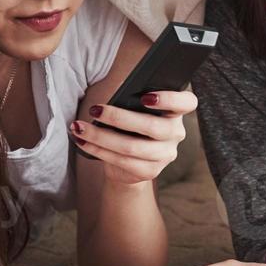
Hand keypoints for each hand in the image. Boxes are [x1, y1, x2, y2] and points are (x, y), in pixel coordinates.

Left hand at [70, 90, 196, 185]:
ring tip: (79, 127)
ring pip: (132, 147)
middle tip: (95, 110)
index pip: (187, 102)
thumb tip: (116, 94)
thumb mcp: (135, 109)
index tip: (145, 97)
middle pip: (151, 126)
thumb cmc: (131, 125)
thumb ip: (133, 99)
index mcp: (176, 112)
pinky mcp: (150, 171)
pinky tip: (83, 142)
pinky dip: (98, 150)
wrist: (130, 162)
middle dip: (118, 117)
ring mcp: (165, 155)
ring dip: (100, 136)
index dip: (170, 99)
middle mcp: (176, 133)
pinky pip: (122, 161)